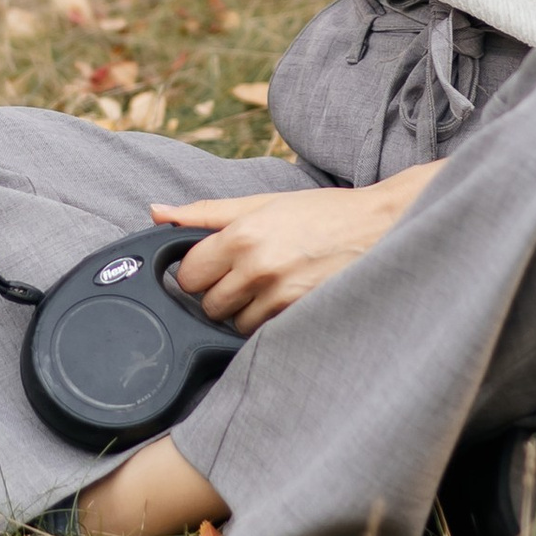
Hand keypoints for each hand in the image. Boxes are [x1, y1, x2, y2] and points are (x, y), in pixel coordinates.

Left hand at [148, 162, 443, 335]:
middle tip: (240, 275)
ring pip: (232, 324)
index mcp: (242, 235)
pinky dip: (265, 322)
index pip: (189, 274)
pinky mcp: (300, 316)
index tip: (211, 265)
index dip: (196, 271)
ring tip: (266, 287)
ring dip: (241, 311)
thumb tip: (156, 212)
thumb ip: (205, 212)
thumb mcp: (261, 203)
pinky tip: (282, 300)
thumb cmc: (320, 212)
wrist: (379, 226)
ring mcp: (280, 297)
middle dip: (217, 293)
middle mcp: (257, 268)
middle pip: (207, 304)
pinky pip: (262, 332)